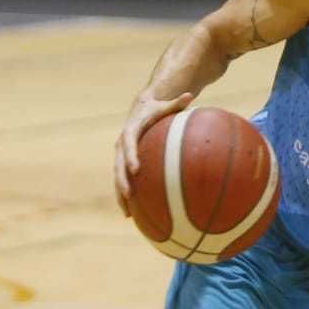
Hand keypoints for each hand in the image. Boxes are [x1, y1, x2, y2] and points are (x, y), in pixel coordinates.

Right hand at [113, 91, 193, 214]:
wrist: (141, 107)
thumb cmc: (157, 108)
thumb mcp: (166, 105)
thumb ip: (177, 103)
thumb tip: (190, 95)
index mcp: (131, 130)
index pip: (128, 144)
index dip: (131, 156)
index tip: (136, 169)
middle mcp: (122, 144)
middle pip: (118, 165)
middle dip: (121, 181)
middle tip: (128, 195)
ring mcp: (121, 154)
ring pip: (118, 176)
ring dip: (120, 194)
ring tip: (127, 212)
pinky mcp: (125, 162)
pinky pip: (125, 179)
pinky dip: (127, 195)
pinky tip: (134, 213)